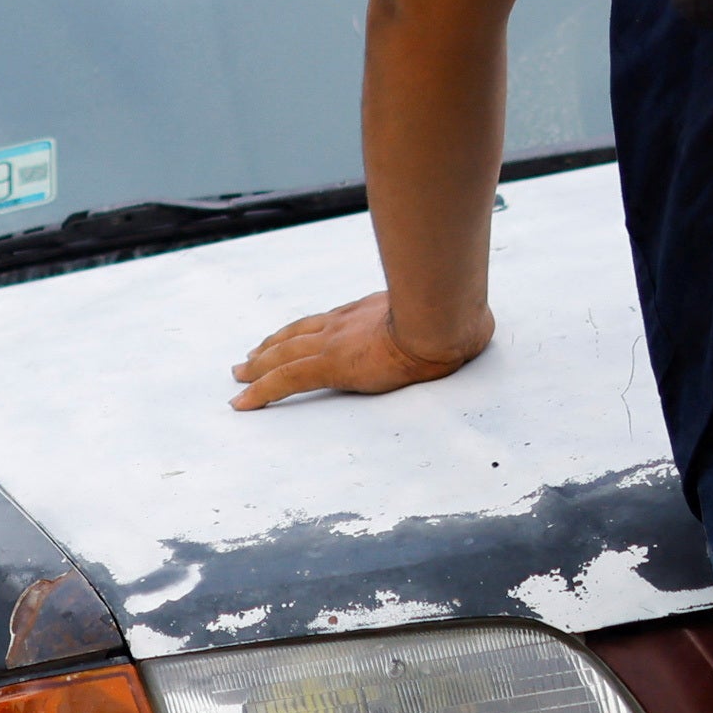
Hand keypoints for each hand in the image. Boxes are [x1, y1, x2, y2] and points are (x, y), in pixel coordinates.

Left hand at [233, 290, 487, 411]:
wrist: (442, 320)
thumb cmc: (453, 316)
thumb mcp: (443, 312)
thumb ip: (443, 318)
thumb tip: (472, 325)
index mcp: (366, 312)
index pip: (325, 322)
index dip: (304, 331)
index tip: (287, 338)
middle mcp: (343, 323)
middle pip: (295, 334)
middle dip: (271, 346)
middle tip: (248, 358)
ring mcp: (334, 342)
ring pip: (282, 355)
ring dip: (257, 366)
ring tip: (239, 375)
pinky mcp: (330, 365)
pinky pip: (284, 379)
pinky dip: (259, 390)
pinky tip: (241, 401)